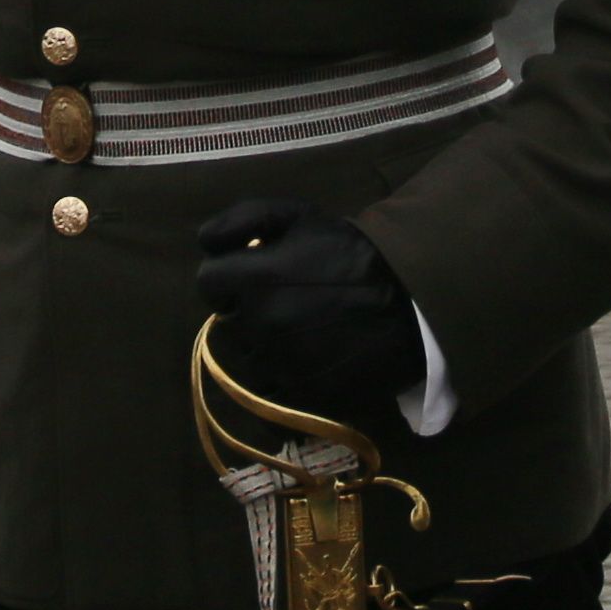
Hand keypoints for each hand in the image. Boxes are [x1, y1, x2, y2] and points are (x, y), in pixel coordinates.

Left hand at [191, 198, 425, 423]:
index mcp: (255, 278)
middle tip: (286, 299)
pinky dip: (282, 375)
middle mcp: (262, 323)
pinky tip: (308, 355)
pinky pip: (270, 390)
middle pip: (229, 322)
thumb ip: (240, 220)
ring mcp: (281, 363)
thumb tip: (204, 243)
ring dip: (264, 344)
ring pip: (248, 357)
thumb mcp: (296, 216)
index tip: (253, 275)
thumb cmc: (348, 251)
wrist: (407, 299)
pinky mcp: (302, 394)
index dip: (229, 277)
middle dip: (249, 309)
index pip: (208, 283)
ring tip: (301, 327)